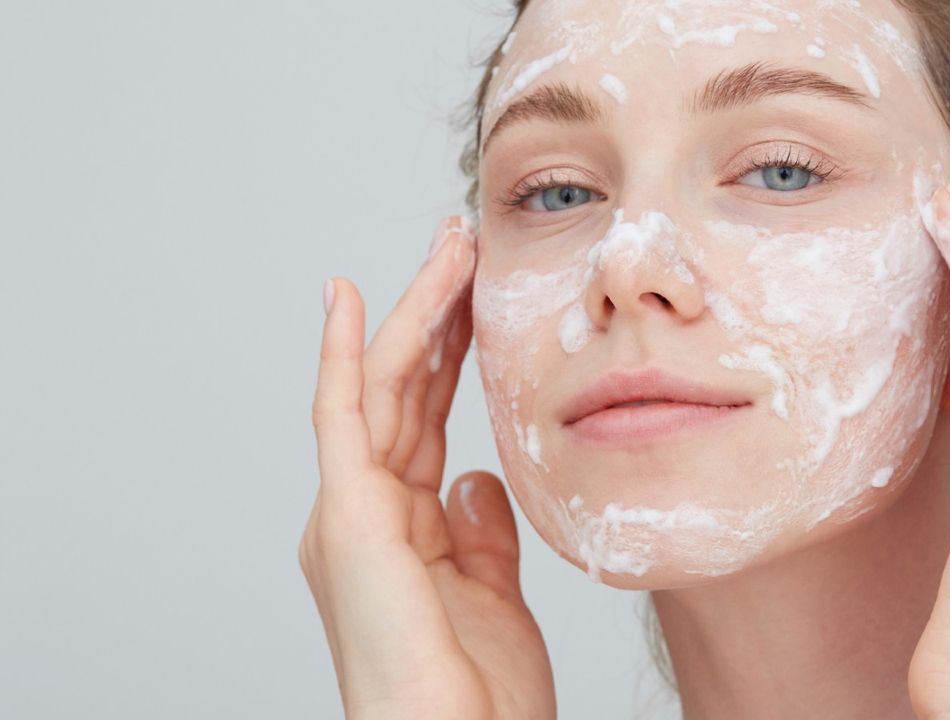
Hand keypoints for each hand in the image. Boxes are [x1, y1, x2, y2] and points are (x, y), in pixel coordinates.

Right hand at [299, 217, 554, 719]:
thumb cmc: (472, 696)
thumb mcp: (490, 595)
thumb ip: (479, 534)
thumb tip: (476, 478)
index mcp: (398, 529)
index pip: (423, 419)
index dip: (448, 355)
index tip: (475, 297)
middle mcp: (363, 512)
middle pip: (401, 390)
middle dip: (433, 313)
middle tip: (461, 244)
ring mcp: (348, 513)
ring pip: (380, 387)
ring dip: (414, 312)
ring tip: (448, 246)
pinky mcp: (346, 518)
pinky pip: (344, 418)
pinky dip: (345, 355)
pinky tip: (351, 296)